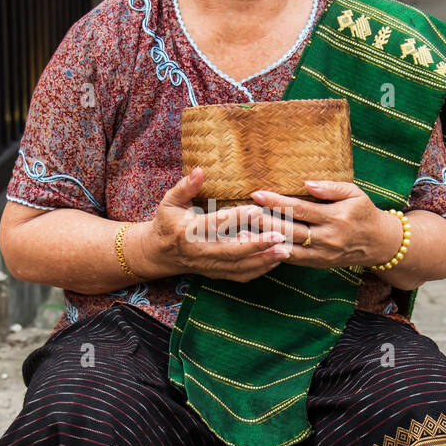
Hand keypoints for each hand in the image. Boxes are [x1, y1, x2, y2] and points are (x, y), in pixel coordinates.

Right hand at [132, 167, 296, 283]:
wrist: (160, 253)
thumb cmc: (167, 222)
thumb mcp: (170, 201)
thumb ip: (185, 186)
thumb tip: (199, 170)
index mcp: (187, 232)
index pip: (215, 225)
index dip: (236, 218)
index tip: (256, 209)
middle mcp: (199, 252)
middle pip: (232, 250)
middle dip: (258, 245)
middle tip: (280, 236)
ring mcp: (209, 265)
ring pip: (240, 266)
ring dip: (264, 260)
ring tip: (285, 250)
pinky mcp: (216, 273)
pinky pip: (240, 275)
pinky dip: (260, 270)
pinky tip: (276, 260)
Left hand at [247, 179, 401, 269]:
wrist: (379, 243)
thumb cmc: (364, 212)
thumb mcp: (354, 193)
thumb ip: (330, 188)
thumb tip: (306, 183)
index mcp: (335, 218)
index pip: (300, 209)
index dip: (276, 202)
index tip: (257, 194)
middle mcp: (327, 238)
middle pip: (290, 230)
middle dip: (264, 222)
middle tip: (242, 213)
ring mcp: (322, 254)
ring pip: (288, 248)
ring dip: (265, 242)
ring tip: (243, 233)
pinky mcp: (318, 264)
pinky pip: (293, 260)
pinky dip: (274, 254)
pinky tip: (258, 247)